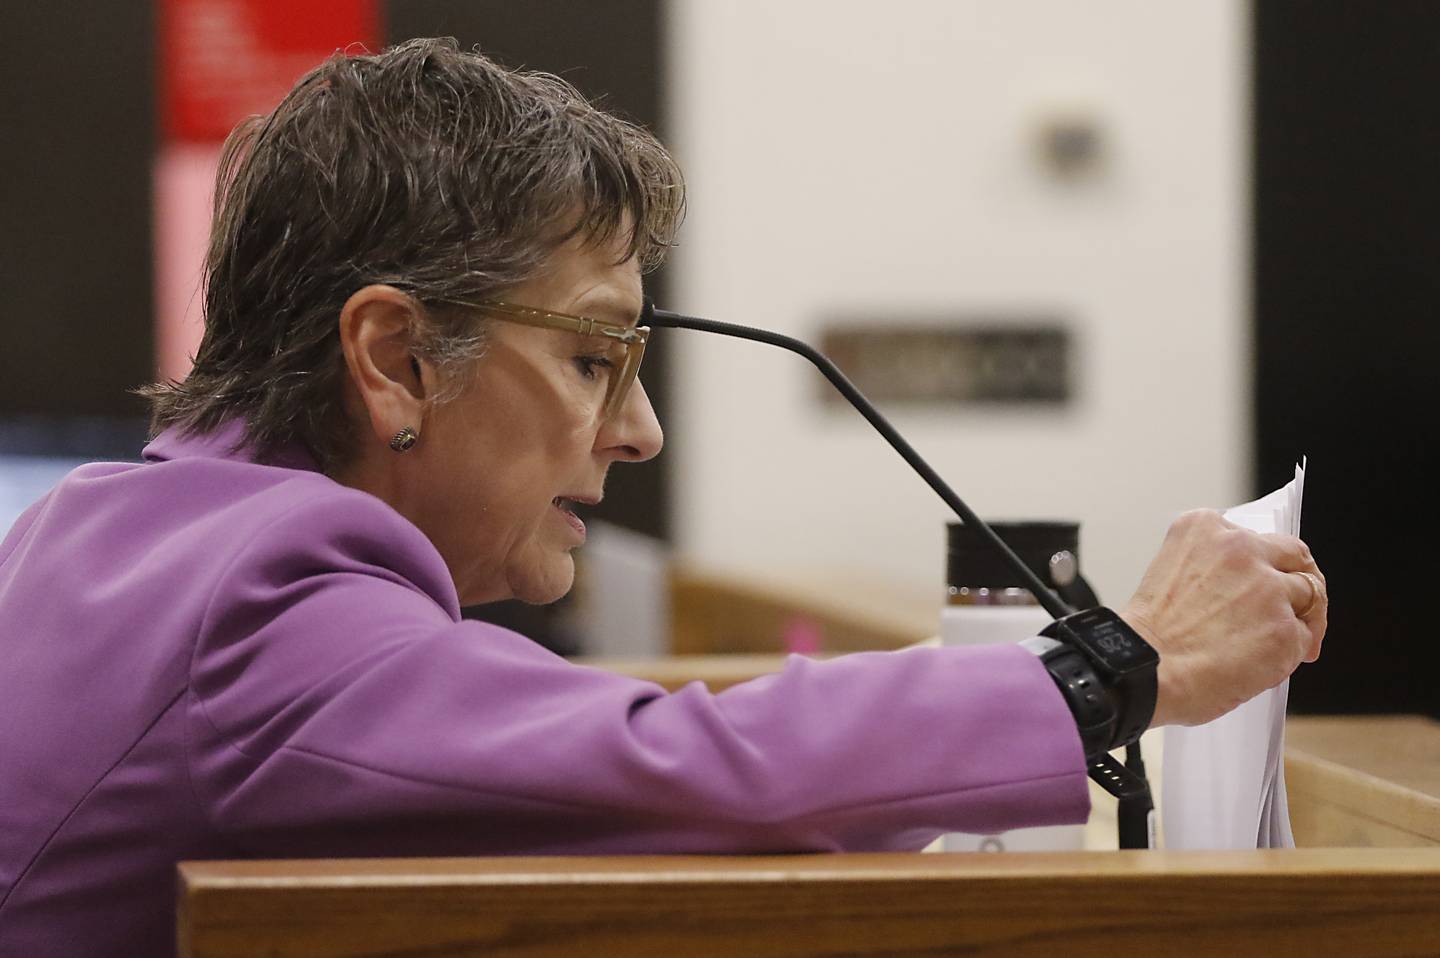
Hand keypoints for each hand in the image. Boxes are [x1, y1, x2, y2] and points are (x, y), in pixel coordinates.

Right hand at [1120, 509, 1326, 727]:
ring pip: (1309, 595)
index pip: (1253, 535)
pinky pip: (1305, 637)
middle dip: (1303, 579)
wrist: (1144, 672)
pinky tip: (1267, 665)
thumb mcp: (1168, 573)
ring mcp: (1267, 588)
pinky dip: (1292, 653)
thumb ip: (1209, 569)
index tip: (1266, 576)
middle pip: (1294, 555)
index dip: (1263, 561)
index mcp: (1204, 529)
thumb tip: (1241, 591)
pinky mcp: (1285, 629)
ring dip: (1299, 619)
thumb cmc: (1147, 636)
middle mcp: (1240, 549)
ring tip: (1282, 643)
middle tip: (1304, 604)